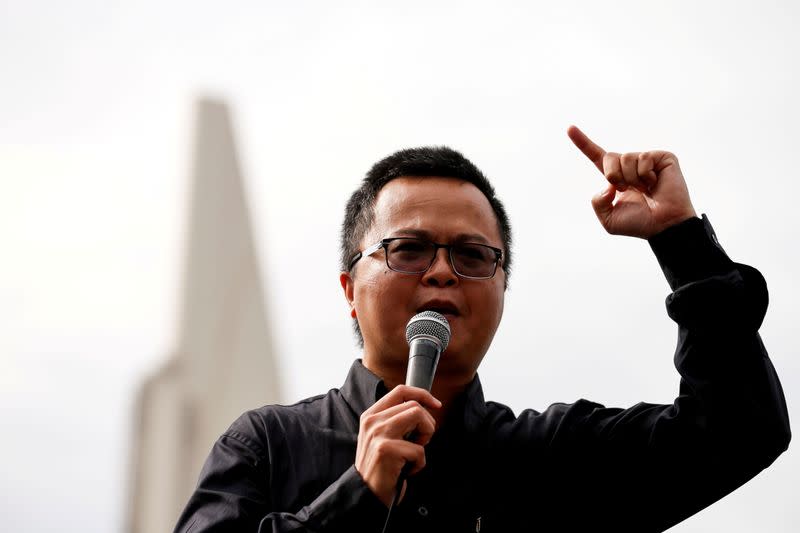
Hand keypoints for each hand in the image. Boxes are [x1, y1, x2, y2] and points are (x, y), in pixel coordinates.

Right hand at [355, 385, 440, 506]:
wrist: (367, 494)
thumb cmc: (381, 467)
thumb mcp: (382, 437)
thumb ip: (396, 420)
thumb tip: (424, 407)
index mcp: (371, 415)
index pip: (401, 391)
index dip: (423, 394)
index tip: (436, 405)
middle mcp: (373, 421)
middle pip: (414, 405)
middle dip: (427, 424)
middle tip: (420, 442)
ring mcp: (378, 434)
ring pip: (418, 416)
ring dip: (425, 436)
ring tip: (415, 453)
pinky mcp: (386, 449)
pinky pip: (419, 449)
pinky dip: (420, 463)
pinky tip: (407, 470)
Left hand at [567, 125, 696, 237]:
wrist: (664, 227)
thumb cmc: (640, 224)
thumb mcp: (609, 219)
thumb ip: (598, 202)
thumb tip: (608, 183)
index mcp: (615, 177)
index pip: (596, 156)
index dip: (583, 143)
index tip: (569, 128)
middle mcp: (629, 165)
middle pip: (609, 157)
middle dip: (614, 176)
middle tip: (628, 190)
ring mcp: (646, 160)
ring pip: (626, 158)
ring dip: (632, 179)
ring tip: (646, 190)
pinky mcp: (662, 157)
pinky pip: (644, 158)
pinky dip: (646, 175)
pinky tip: (656, 184)